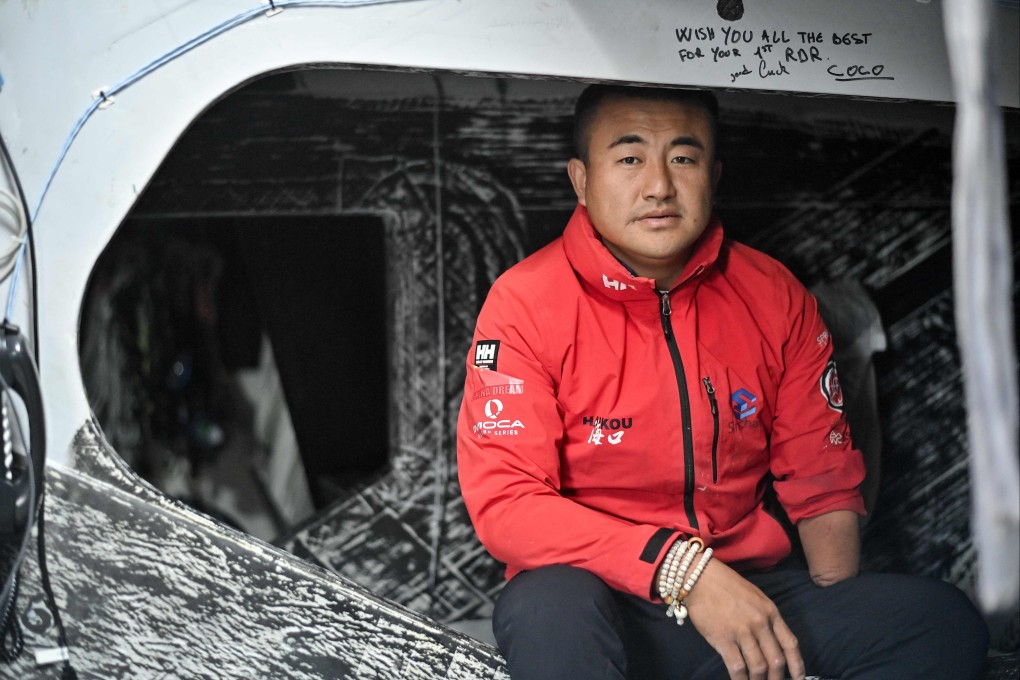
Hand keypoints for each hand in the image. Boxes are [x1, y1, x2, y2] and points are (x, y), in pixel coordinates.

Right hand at [684, 559, 804, 679]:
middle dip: (776, 679)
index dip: (797, 665)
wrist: (700, 576)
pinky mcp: (724, 639)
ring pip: (759, 667)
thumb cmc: (725, 585)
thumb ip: (765, 617)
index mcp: (770, 612)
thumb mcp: (754, 597)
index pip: (790, 644)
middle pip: (776, 660)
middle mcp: (760, 623)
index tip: (798, 679)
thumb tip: (769, 641)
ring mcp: (742, 632)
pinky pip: (737, 667)